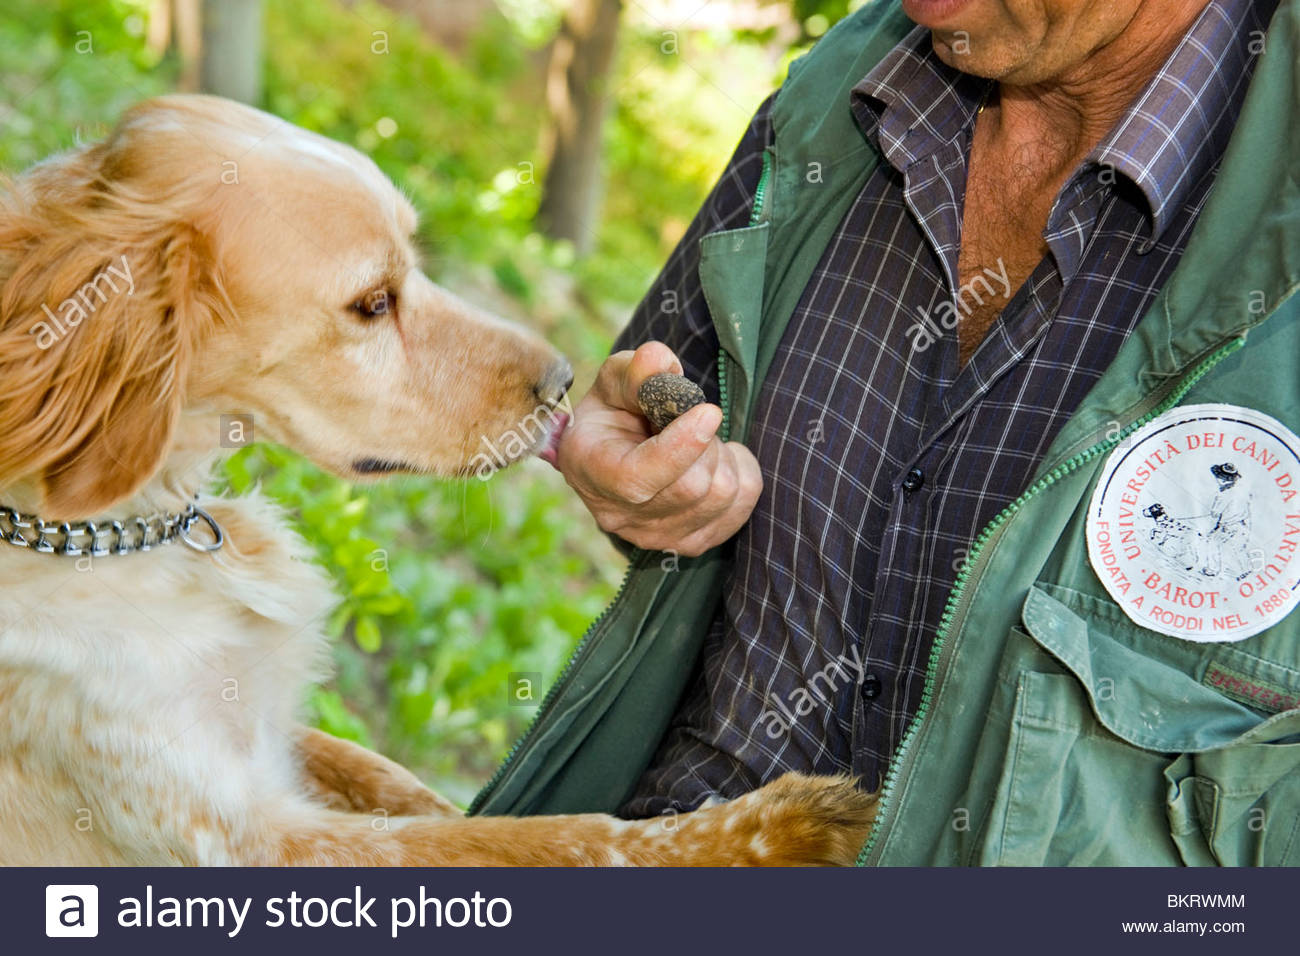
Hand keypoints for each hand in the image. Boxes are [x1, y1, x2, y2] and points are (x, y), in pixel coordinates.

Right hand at [555, 341, 762, 556]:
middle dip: (705, 442)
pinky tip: (714, 460)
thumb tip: (658, 359)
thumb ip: (634, 371)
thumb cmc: (615, 414)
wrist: (617, 458)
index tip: (708, 411)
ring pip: (721, 495)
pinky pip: (741, 503)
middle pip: (691, 486)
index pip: (639, 478)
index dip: (680, 447)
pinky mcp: (692, 543)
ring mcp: (658, 537)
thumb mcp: (614, 384)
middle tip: (694, 419)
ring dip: (722, 455)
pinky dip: (740, 472)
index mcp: (592, 472)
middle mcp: (622, 516)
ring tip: (699, 441)